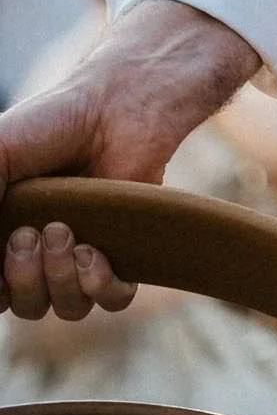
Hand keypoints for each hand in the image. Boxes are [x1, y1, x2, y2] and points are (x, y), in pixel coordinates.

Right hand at [0, 0, 260, 319]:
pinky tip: (94, 253)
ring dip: (60, 280)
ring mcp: (85, 254)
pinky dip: (101, 286)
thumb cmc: (50, 125)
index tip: (6, 245)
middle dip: (23, 279)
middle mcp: (44, 253)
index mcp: (6, 236)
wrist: (115, 107)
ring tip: (64, 232)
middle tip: (31, 233)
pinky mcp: (127, 251)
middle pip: (25, 305)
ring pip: (67, 306)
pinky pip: (114, 299)